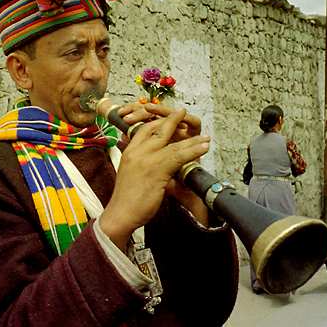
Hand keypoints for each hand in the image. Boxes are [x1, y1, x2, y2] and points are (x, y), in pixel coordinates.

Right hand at [99, 108, 210, 250]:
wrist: (120, 213)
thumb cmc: (126, 198)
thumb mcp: (130, 174)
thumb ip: (142, 164)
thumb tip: (158, 163)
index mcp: (129, 152)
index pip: (144, 129)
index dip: (158, 122)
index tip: (169, 119)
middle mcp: (137, 152)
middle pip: (158, 130)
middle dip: (174, 120)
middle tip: (184, 112)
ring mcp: (147, 161)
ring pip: (173, 144)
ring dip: (192, 140)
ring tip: (205, 137)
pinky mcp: (157, 172)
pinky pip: (179, 157)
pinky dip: (193, 151)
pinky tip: (203, 148)